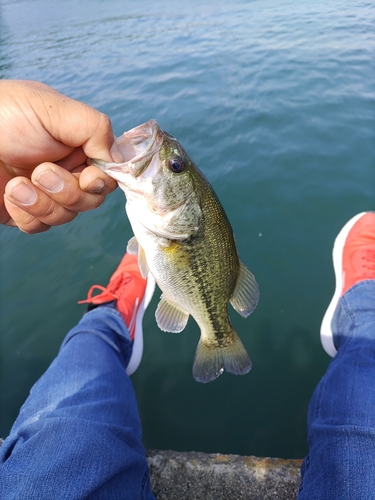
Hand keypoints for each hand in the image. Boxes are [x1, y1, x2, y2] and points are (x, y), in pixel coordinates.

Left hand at [0, 80, 121, 232]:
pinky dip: (26, 213)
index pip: (107, 174)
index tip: (87, 175)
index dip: (102, 181)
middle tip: (41, 172)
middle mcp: (65, 171)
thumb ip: (95, 128)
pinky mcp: (24, 211)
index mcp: (78, 146)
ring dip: (43, 202)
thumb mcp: (55, 108)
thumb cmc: (4, 113)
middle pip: (91, 201)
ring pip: (66, 216)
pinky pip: (39, 226)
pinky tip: (9, 193)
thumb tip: (118, 160)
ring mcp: (45, 194)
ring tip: (17, 184)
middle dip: (68, 192)